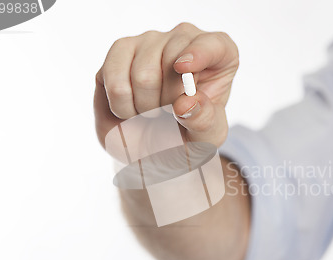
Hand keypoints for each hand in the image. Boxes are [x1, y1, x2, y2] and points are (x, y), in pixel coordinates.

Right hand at [94, 23, 238, 147]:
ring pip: (143, 74)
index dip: (199, 53)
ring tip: (151, 112)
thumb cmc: (188, 135)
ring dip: (145, 107)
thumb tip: (185, 103)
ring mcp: (151, 41)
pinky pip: (114, 76)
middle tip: (168, 114)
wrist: (155, 147)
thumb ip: (203, 122)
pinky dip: (121, 105)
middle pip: (171, 62)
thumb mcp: (206, 138)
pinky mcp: (120, 50)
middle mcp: (184, 40)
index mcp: (219, 56)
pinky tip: (130, 109)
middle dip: (168, 101)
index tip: (183, 69)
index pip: (214, 45)